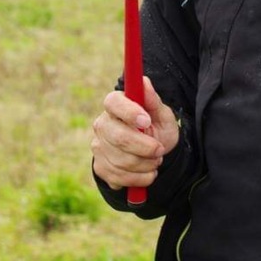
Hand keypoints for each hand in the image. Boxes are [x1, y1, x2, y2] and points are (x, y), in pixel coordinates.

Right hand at [91, 76, 179, 190]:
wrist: (152, 154)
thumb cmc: (156, 127)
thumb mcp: (162, 114)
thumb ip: (153, 100)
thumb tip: (144, 81)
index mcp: (115, 104)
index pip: (114, 103)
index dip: (130, 112)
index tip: (147, 121)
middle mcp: (102, 124)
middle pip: (118, 137)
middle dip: (145, 147)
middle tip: (160, 149)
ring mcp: (98, 146)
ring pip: (121, 161)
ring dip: (145, 164)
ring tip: (156, 159)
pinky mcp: (100, 167)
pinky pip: (119, 178)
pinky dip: (139, 178)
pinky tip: (147, 172)